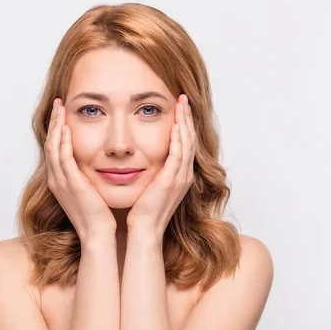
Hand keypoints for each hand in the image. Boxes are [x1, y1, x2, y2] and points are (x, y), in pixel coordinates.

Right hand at [45, 98, 115, 243]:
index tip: (63, 113)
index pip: (55, 148)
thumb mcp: (90, 190)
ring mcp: (61, 182)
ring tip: (61, 108)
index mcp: (60, 181)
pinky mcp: (71, 184)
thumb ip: (88, 175)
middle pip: (50, 144)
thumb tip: (99, 161)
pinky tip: (68, 128)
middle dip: (54, 122)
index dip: (57, 129)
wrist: (98, 234)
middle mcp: (56, 180)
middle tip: (58, 103)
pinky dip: (64, 142)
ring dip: (57, 126)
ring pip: (54, 147)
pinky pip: (63, 158)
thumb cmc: (99, 215)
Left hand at [126, 94, 196, 239]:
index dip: (184, 125)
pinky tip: (176, 123)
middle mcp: (185, 175)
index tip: (179, 108)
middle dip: (187, 118)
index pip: (185, 144)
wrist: (143, 230)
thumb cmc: (142, 211)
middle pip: (190, 139)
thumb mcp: (150, 186)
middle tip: (184, 99)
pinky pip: (179, 153)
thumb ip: (152, 171)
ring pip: (187, 143)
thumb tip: (140, 156)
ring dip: (185, 121)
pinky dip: (179, 137)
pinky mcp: (172, 180)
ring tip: (182, 104)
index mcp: (180, 176)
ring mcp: (181, 178)